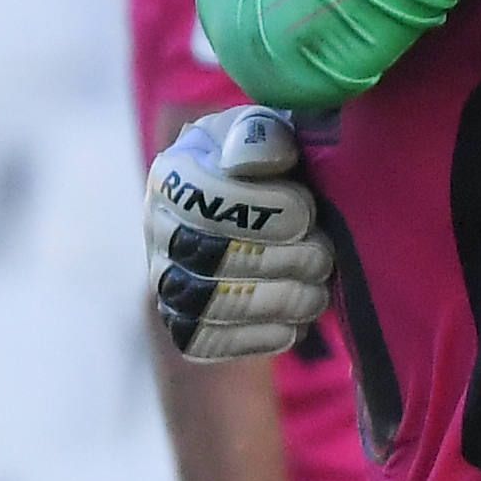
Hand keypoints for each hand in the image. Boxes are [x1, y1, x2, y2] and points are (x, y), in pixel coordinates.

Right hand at [145, 107, 334, 362]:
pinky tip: (296, 321)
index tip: (306, 213)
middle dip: (281, 260)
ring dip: (279, 301)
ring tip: (317, 291)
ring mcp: (166, 283)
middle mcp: (157, 231)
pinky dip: (263, 336)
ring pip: (214, 306)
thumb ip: (261, 136)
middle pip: (212, 259)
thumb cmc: (273, 170)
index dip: (263, 213)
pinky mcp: (184, 328)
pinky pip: (211, 344)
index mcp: (172, 176)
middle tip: (323, 256)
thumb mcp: (272, 136)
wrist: (273, 220)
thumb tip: (246, 158)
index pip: (204, 202)